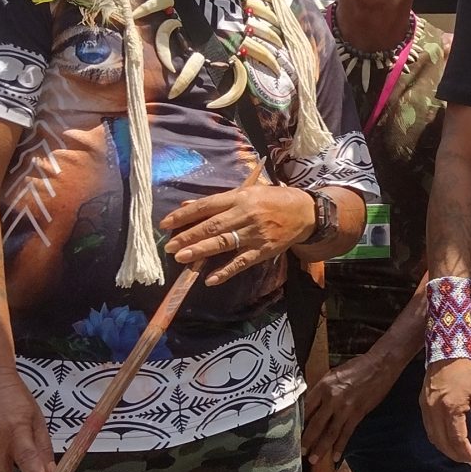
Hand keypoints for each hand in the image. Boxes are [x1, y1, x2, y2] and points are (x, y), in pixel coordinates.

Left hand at [161, 184, 309, 283]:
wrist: (305, 211)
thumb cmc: (273, 199)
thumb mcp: (246, 193)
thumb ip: (217, 201)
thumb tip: (187, 206)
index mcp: (239, 197)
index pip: (207, 206)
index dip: (185, 215)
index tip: (165, 224)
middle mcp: (245, 215)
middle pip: (212, 226)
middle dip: (188, 236)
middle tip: (169, 246)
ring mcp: (255, 234)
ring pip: (224, 243)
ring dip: (201, 251)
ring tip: (182, 258)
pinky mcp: (263, 250)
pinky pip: (242, 262)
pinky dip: (226, 271)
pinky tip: (211, 279)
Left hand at [302, 349, 403, 466]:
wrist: (379, 366)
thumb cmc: (356, 368)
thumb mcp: (333, 374)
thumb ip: (322, 389)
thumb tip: (312, 404)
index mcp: (323, 386)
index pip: (306, 408)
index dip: (299, 422)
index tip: (293, 433)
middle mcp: (332, 398)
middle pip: (316, 423)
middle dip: (307, 440)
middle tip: (300, 452)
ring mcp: (345, 408)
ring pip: (330, 432)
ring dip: (321, 448)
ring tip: (314, 459)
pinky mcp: (358, 414)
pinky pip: (347, 433)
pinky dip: (341, 446)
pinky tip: (336, 456)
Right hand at [421, 356, 470, 466]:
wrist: (448, 349)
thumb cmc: (467, 369)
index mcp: (451, 408)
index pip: (457, 439)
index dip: (465, 453)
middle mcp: (435, 410)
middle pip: (443, 442)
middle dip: (455, 454)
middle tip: (467, 460)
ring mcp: (426, 407)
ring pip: (433, 436)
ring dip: (445, 448)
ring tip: (458, 453)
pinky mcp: (423, 402)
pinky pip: (428, 427)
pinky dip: (436, 437)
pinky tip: (446, 438)